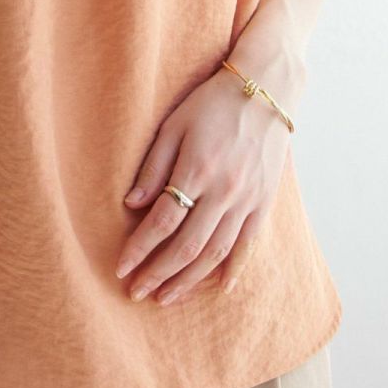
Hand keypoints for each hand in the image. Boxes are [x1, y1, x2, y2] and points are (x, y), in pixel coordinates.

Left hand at [115, 66, 290, 305]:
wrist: (266, 90)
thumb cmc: (211, 103)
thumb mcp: (174, 125)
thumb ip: (154, 166)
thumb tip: (131, 205)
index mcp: (197, 169)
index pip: (163, 221)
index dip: (140, 248)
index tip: (120, 267)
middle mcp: (224, 191)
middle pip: (187, 246)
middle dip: (158, 273)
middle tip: (136, 293)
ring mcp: (248, 199)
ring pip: (216, 252)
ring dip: (189, 280)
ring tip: (166, 297)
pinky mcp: (264, 202)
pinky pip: (248, 244)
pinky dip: (234, 269)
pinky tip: (218, 287)